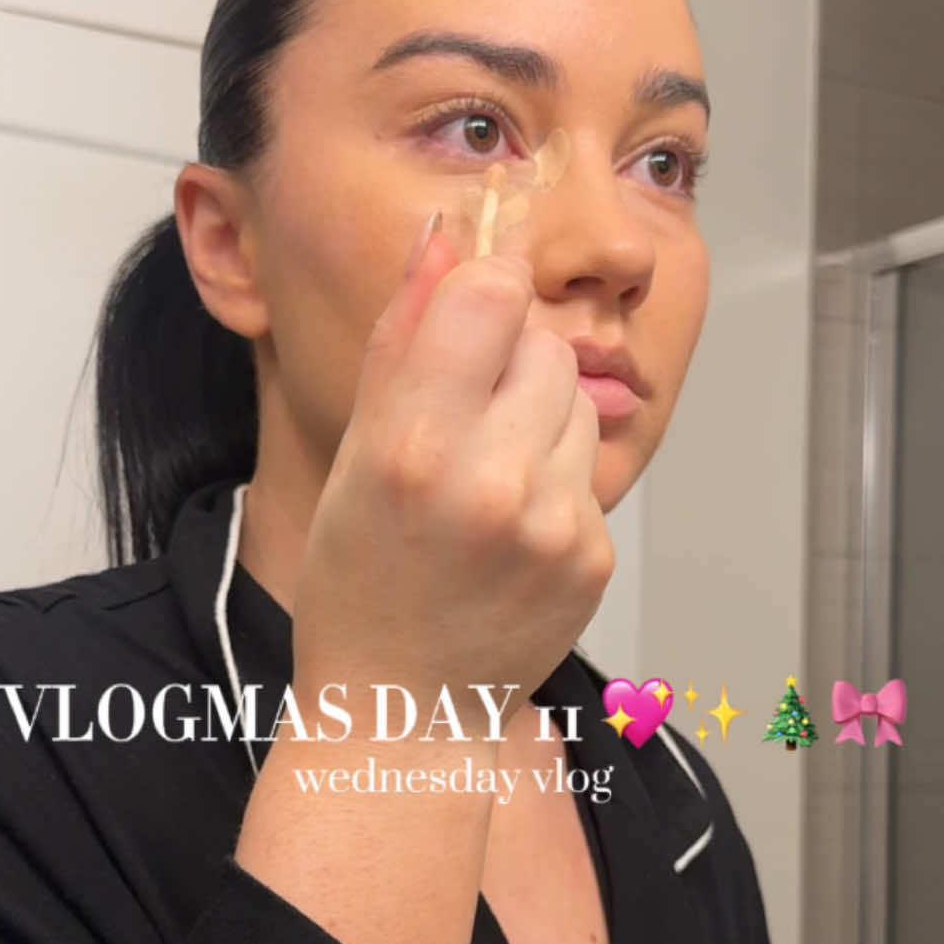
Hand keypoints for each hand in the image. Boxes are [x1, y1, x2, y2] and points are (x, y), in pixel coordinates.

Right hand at [291, 220, 612, 729]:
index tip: (462, 327)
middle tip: (459, 433)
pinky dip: (555, 486)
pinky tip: (510, 535)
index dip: (478, 298)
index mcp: (412, 448)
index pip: (490, 294)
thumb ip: (401, 339)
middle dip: (507, 368)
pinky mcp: (593, 557)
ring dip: (537, 424)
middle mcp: (490, 483)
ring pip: (575, 404)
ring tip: (484, 487)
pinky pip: (588, 472)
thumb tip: (446, 234)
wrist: (403, 709)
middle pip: (543, 345)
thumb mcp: (350, 455)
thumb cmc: (358, 582)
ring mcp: (553, 526)